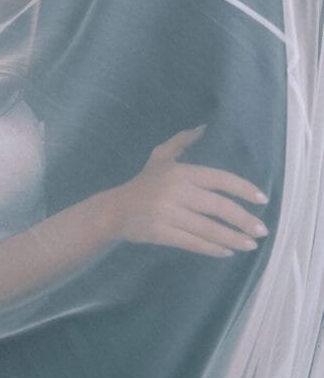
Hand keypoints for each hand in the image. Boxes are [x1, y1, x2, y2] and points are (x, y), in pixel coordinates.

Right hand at [114, 125, 269, 257]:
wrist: (115, 210)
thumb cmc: (143, 183)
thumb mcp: (160, 157)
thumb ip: (181, 141)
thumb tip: (204, 127)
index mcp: (179, 171)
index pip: (218, 178)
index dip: (242, 188)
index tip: (262, 199)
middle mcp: (175, 191)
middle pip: (217, 206)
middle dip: (243, 219)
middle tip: (263, 230)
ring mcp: (167, 213)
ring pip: (208, 228)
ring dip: (234, 238)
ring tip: (251, 244)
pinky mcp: (161, 233)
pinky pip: (193, 243)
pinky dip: (213, 249)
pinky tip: (228, 251)